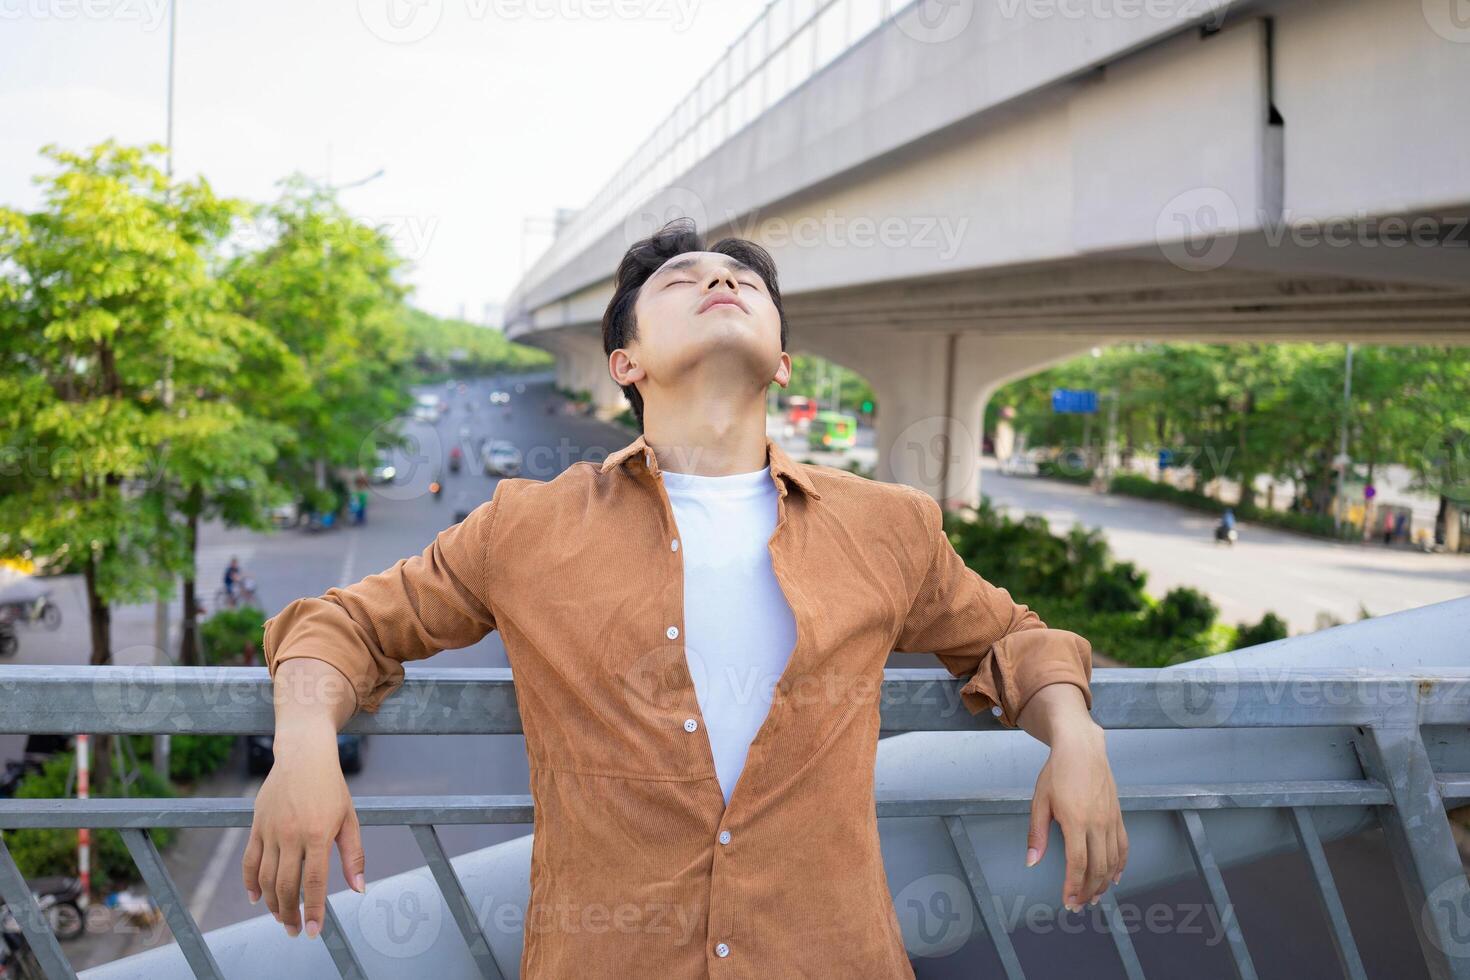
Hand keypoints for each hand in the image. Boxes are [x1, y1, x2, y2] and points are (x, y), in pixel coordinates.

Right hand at [242, 721, 365, 937]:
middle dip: (290, 914)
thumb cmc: (331, 787)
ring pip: (264, 878)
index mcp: (318, 834)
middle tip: (295, 930)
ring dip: (271, 903)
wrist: (303, 754)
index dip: (313, 910)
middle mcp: (291, 835)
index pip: (313, 882)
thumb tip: (358, 889)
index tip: (313, 931)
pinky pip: (249, 861)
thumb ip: (353, 855)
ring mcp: (271, 831)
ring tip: (281, 917)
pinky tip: (257, 898)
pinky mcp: (256, 826)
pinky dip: (250, 883)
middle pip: (285, 885)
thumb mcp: (349, 818)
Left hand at [1026, 724, 1126, 911]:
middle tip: (1079, 905)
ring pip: (1112, 861)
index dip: (1073, 886)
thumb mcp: (1040, 800)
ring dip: (1103, 883)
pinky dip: (1121, 866)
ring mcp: (1111, 819)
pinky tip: (1114, 878)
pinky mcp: (1118, 815)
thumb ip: (1036, 833)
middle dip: (1088, 891)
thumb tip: (1031, 861)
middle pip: (1098, 868)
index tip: (1068, 901)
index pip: (1077, 863)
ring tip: (1093, 897)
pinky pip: (1123, 846)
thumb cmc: (1058, 771)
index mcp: (1076, 820)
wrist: (1082, 748)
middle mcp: (1098, 823)